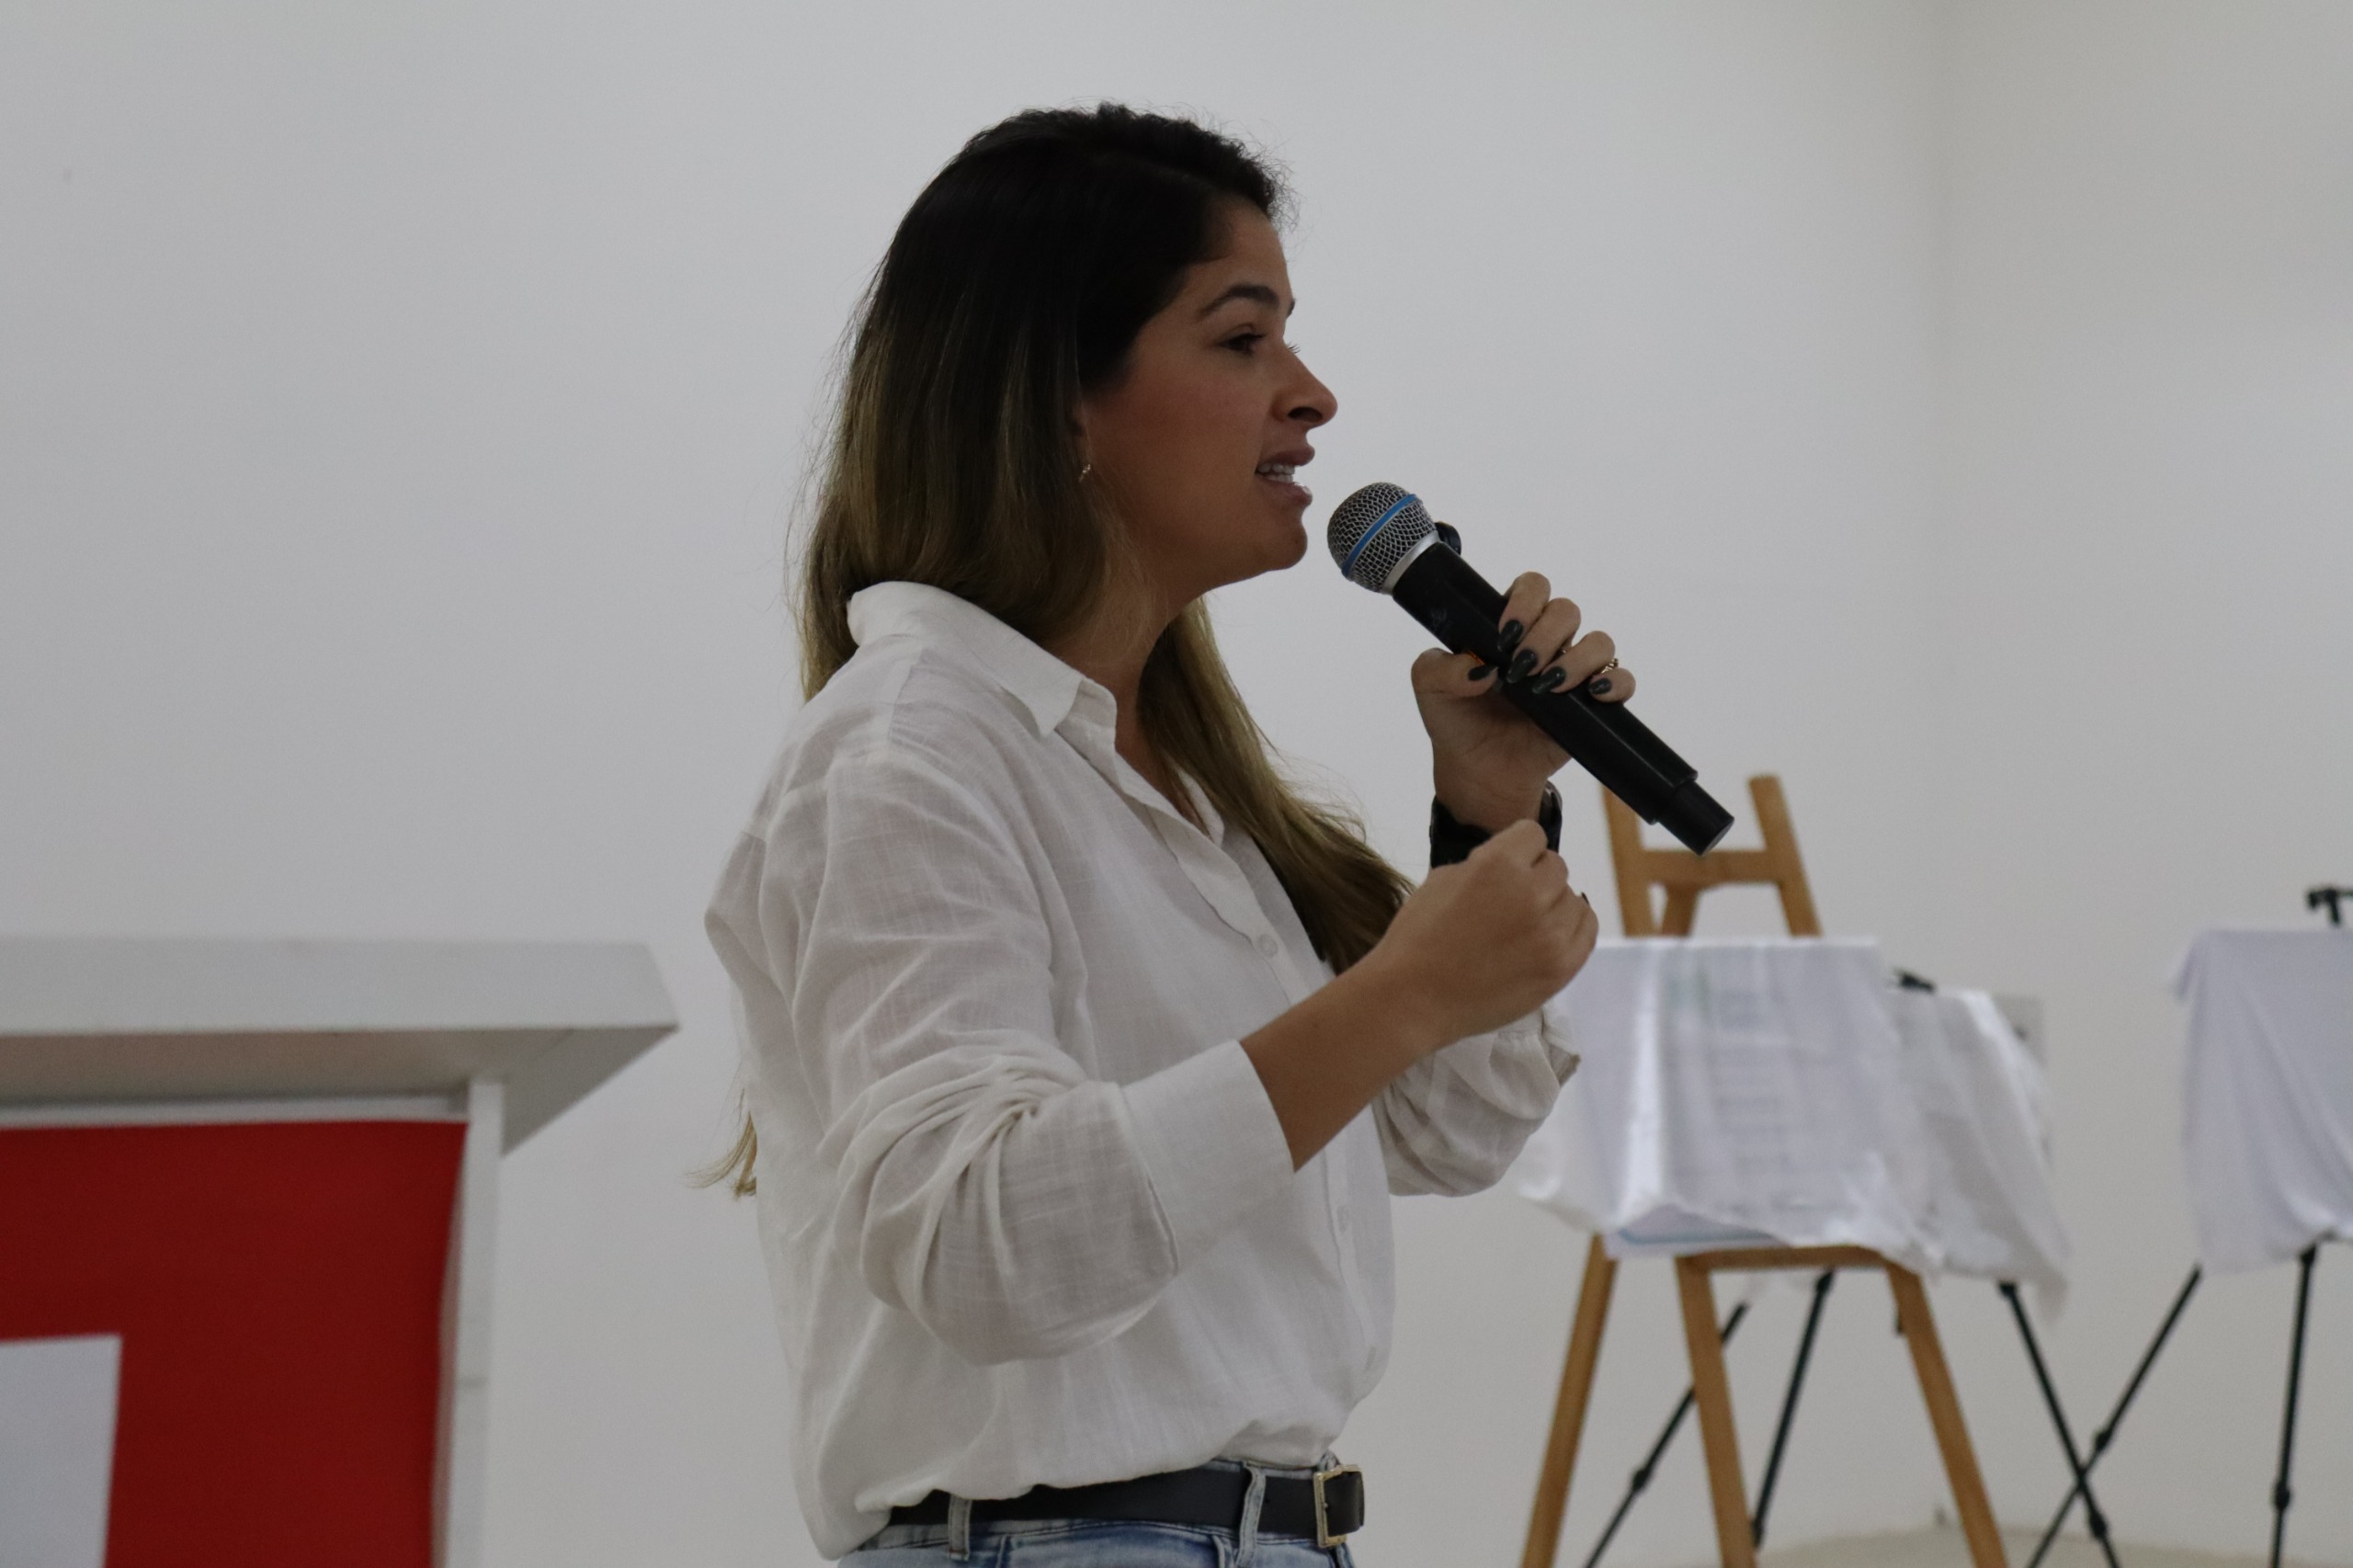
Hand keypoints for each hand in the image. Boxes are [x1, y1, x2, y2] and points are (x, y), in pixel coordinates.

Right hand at [1352, 820, 1599, 1045]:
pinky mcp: (1562, 967)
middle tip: (1508, 904)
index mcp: (1498, 864)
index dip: (1515, 850)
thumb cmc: (1417, 937)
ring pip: (1573, 900)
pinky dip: (1569, 930)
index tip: (1501, 870)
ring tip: (1524, 928)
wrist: (1414, 1000)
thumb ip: (1484, 864)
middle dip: (1533, 878)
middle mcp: (1532, 893)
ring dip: (1552, 906)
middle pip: (1555, 867)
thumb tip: (1513, 867)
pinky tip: (1546, 939)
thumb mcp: (1441, 880)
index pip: (1532, 835)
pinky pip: (1585, 931)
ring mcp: (1551, 933)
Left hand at [1412, 568, 1635, 831]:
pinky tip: (1591, 694)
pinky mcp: (1593, 705)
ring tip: (1545, 688)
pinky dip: (1615, 683)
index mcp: (1511, 627)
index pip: (1532, 587)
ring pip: (1600, 641)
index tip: (1505, 634)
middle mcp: (1547, 642)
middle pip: (1566, 610)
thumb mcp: (1428, 690)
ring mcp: (1573, 671)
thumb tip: (1480, 667)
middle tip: (1520, 668)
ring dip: (1575, 660)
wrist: (1477, 771)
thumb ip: (1438, 668)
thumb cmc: (1456, 721)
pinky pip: (1623, 681)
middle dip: (1544, 635)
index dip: (1524, 601)